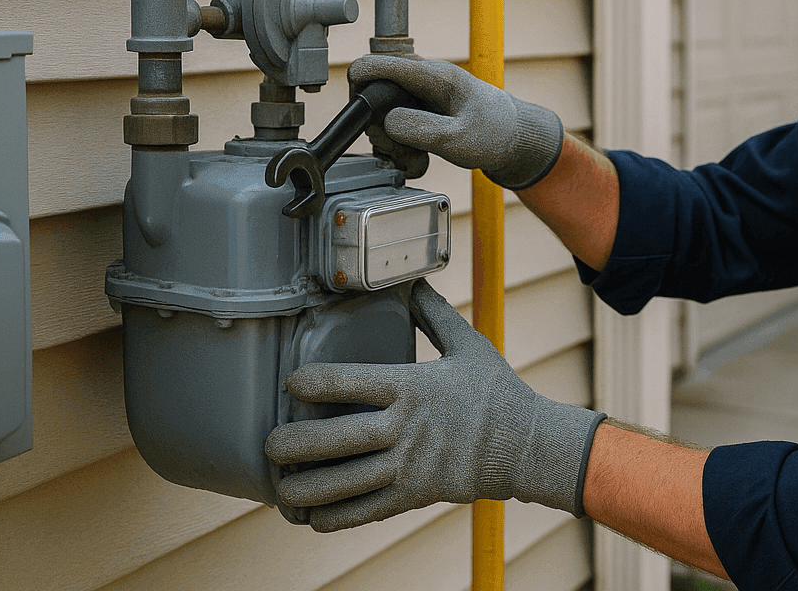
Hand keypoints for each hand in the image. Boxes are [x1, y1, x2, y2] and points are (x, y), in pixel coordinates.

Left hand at [264, 280, 605, 532]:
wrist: (528, 445)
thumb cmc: (497, 391)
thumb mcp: (469, 344)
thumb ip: (434, 314)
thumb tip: (413, 279)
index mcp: (413, 386)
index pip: (353, 382)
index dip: (316, 382)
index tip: (292, 383)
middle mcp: (406, 428)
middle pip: (339, 439)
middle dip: (296, 444)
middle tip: (269, 445)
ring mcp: (410, 466)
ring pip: (347, 483)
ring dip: (307, 488)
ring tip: (279, 488)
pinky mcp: (415, 495)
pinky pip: (367, 511)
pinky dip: (336, 518)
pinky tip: (313, 517)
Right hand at [347, 55, 563, 189]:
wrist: (516, 140)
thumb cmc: (496, 133)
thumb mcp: (457, 138)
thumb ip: (419, 129)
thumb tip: (384, 123)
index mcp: (433, 75)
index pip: (378, 64)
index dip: (360, 84)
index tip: (358, 110)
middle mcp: (425, 80)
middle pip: (376, 93)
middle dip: (379, 125)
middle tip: (397, 147)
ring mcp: (423, 95)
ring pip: (385, 114)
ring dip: (391, 140)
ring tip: (413, 156)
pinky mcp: (424, 110)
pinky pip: (398, 125)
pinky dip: (402, 145)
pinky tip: (418, 158)